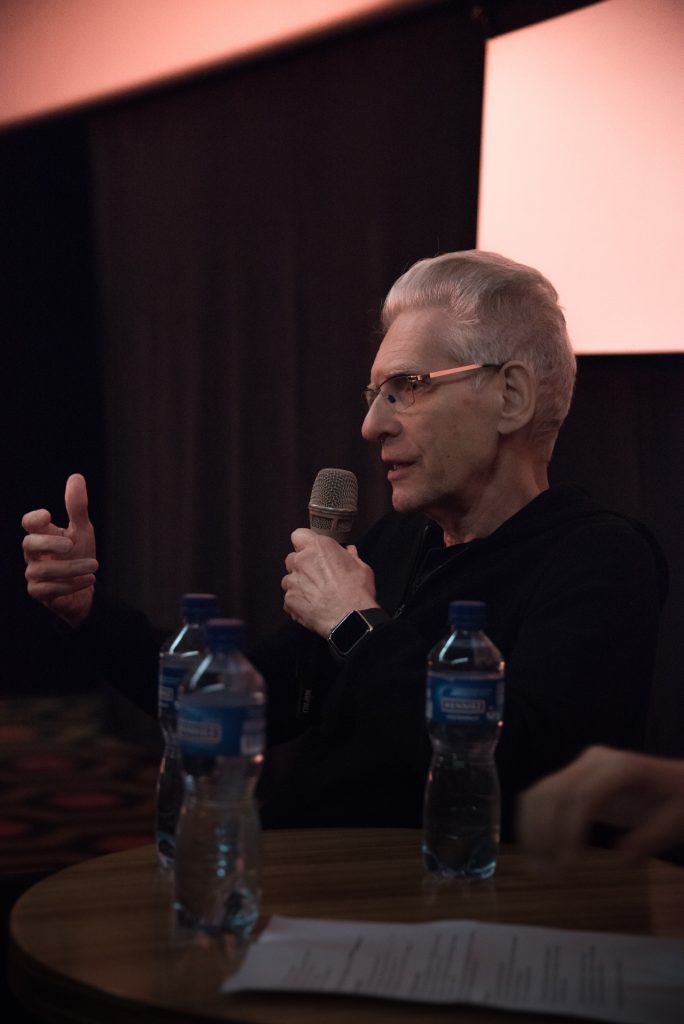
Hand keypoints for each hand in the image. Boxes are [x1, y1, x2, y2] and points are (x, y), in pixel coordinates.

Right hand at [22, 473, 98, 626]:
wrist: (85, 587)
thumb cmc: (79, 554)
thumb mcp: (82, 529)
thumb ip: (77, 507)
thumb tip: (76, 477)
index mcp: (42, 535)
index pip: (28, 523)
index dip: (34, 519)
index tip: (48, 515)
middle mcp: (34, 554)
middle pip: (28, 544)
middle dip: (49, 543)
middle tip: (71, 544)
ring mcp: (34, 574)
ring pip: (42, 570)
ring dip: (71, 568)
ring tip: (95, 565)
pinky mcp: (40, 592)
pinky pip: (49, 589)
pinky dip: (71, 584)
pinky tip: (90, 579)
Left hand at [281, 528, 378, 637]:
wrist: (351, 617)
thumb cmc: (357, 590)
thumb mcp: (361, 567)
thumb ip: (350, 556)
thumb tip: (349, 551)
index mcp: (318, 547)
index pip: (298, 535)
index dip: (304, 543)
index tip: (311, 551)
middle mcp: (301, 561)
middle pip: (292, 559)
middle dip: (301, 566)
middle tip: (316, 576)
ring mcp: (292, 581)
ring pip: (289, 580)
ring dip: (298, 585)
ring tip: (315, 596)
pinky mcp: (289, 600)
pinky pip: (289, 599)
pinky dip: (298, 603)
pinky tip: (312, 608)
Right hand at [517, 745, 683, 869]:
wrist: (677, 782)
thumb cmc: (680, 802)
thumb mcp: (676, 822)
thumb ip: (650, 839)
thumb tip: (622, 860)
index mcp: (621, 767)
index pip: (583, 795)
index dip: (570, 831)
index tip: (569, 868)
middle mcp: (593, 761)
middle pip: (553, 792)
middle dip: (545, 835)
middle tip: (550, 875)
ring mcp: (579, 767)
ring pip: (539, 793)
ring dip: (532, 832)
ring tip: (539, 870)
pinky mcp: (570, 779)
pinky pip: (541, 798)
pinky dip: (532, 824)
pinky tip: (536, 853)